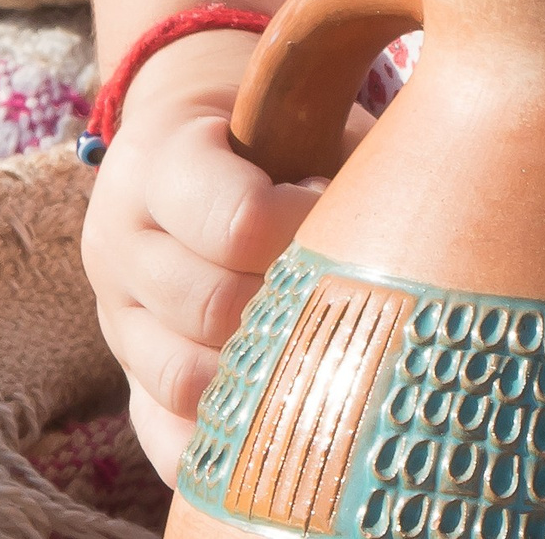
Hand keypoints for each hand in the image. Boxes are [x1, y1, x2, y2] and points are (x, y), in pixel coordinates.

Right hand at [81, 29, 360, 482]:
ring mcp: (116, 315)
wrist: (192, 132)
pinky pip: (162, 433)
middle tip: (336, 276)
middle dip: (288, 299)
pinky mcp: (128, 372)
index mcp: (160, 157)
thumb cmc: (275, 118)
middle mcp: (120, 240)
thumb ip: (345, 145)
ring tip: (316, 331)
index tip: (338, 199)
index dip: (305, 222)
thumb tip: (428, 192)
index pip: (235, 219)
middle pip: (210, 305)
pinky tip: (276, 421)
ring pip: (183, 378)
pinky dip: (218, 440)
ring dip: (261, 367)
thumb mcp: (299, 103)